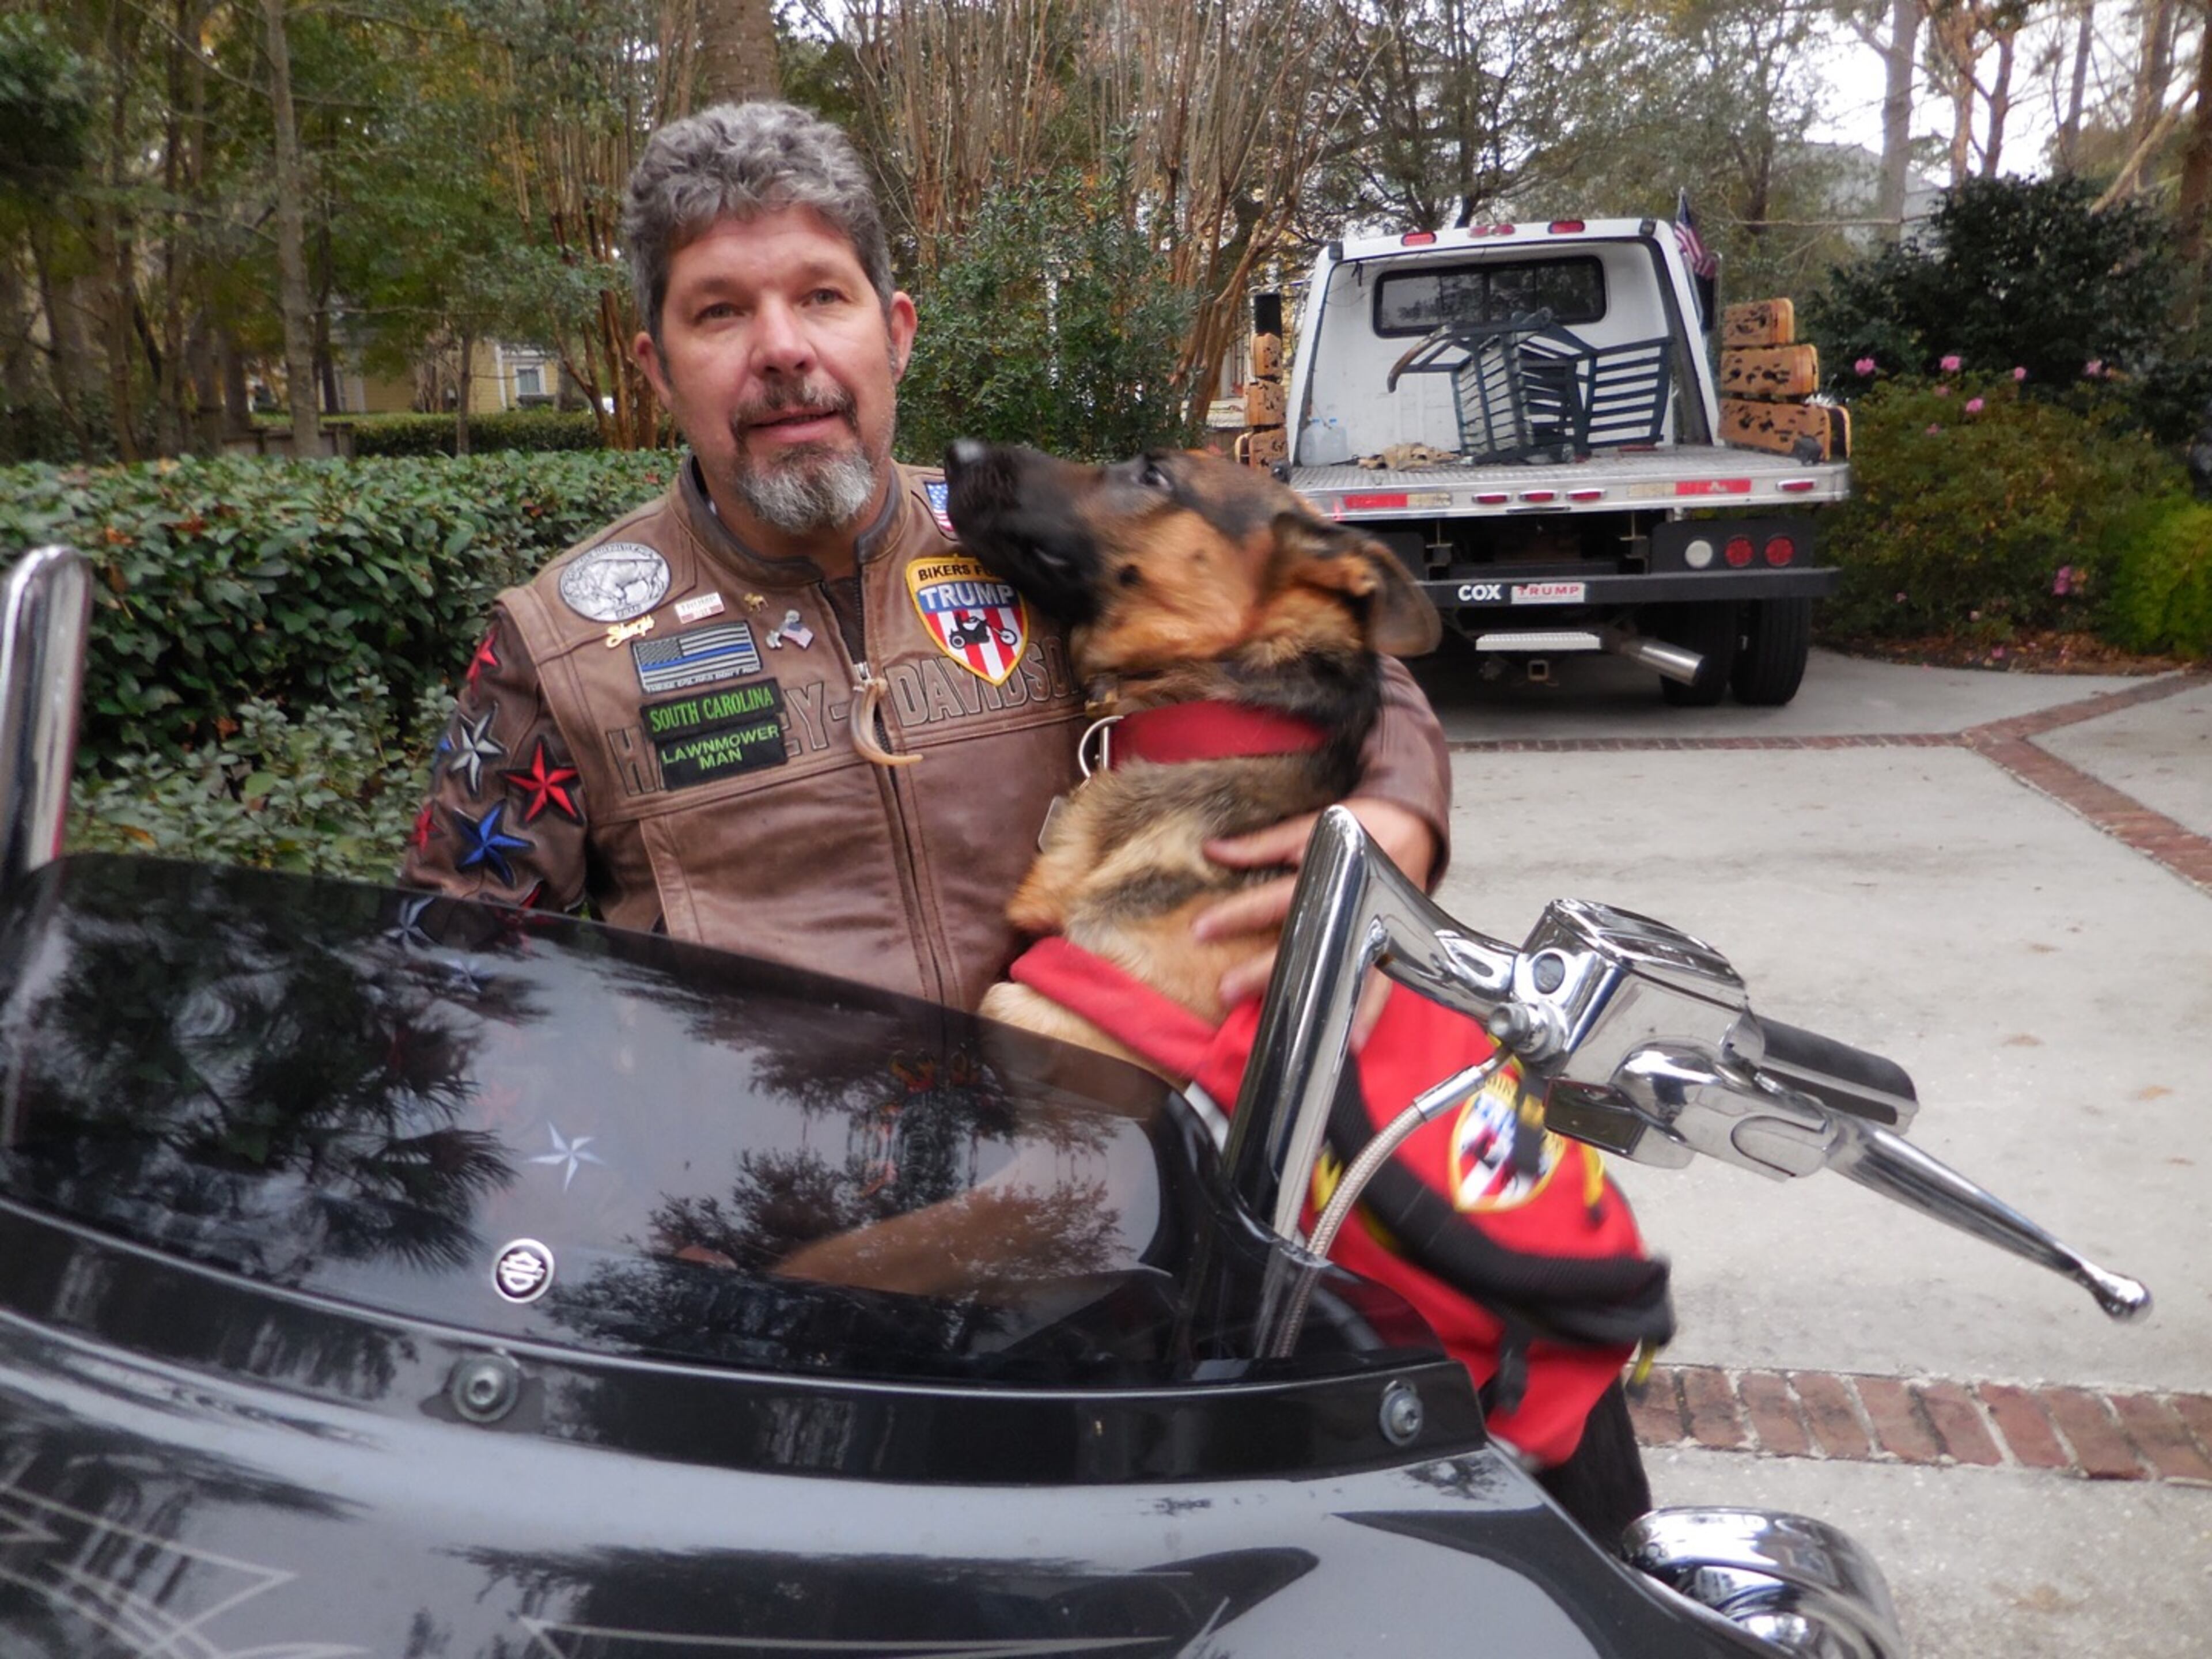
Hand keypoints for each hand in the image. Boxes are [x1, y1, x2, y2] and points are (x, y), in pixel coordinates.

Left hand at [1194, 797, 1436, 1036]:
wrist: (1417, 827)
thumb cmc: (1360, 826)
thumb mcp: (1312, 826)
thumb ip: (1262, 844)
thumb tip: (1212, 849)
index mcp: (1329, 872)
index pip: (1275, 898)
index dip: (1238, 915)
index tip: (1200, 930)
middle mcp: (1352, 904)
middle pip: (1304, 943)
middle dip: (1264, 969)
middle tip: (1227, 990)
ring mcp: (1375, 928)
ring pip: (1339, 968)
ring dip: (1313, 997)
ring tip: (1289, 1027)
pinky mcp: (1393, 945)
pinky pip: (1380, 984)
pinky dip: (1367, 1011)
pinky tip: (1352, 1039)